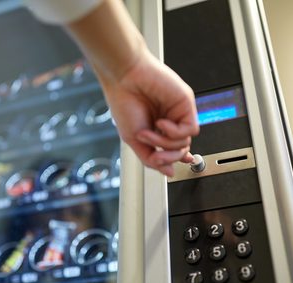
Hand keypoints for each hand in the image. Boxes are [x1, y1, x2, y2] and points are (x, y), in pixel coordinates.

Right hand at [98, 46, 198, 176]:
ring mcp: (178, 114)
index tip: (174, 167)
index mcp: (157, 129)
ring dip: (164, 142)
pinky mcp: (185, 104)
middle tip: (153, 151)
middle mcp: (169, 122)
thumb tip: (168, 172)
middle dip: (166, 156)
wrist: (124, 79)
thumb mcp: (133, 140)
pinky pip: (189, 129)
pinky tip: (161, 123)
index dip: (174, 159)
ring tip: (149, 131)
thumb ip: (150, 159)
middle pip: (180, 151)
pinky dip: (174, 131)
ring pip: (185, 143)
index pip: (172, 149)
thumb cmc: (124, 104)